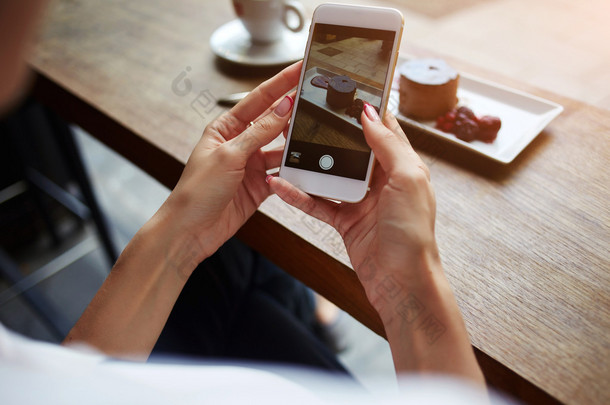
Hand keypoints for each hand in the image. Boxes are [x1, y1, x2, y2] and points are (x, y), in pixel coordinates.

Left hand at [157, 61, 300, 265]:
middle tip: (316, 96)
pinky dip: (294, 170)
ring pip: (282, 148)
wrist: (191, 231)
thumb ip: (260, 132)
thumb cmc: (197, 192)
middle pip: (273, 121)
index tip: (299, 69)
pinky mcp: (260, 186)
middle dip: (293, 110)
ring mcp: (251, 165)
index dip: (280, 83)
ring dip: (296, 143)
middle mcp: (240, 144)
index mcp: (225, 128)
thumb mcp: (229, 155)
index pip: (258, 100)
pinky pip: (283, 173)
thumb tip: (283, 107)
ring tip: (314, 133)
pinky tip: (305, 165)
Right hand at [267, 104, 439, 314]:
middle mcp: (383, 181)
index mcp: (403, 166)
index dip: (367, 111)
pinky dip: (300, 195)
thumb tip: (370, 114)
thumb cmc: (413, 234)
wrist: (401, 283)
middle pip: (352, 150)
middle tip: (307, 116)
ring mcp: (362, 201)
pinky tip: (283, 186)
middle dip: (331, 134)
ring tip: (287, 148)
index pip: (384, 129)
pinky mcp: (346, 220)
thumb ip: (388, 146)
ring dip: (310, 165)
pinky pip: (319, 203)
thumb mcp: (407, 180)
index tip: (346, 92)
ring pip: (331, 175)